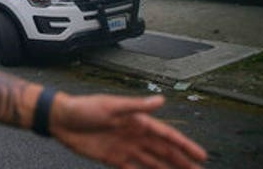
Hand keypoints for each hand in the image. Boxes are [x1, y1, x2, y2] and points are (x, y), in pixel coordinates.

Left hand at [49, 92, 206, 168]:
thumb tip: (160, 100)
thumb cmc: (83, 108)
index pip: (167, 135)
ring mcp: (125, 147)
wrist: (61, 120)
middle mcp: (134, 134)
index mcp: (137, 121)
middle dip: (182, 161)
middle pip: (164, 150)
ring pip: (152, 161)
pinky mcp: (113, 157)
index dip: (185, 145)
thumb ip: (137, 106)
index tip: (200, 156)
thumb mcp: (111, 106)